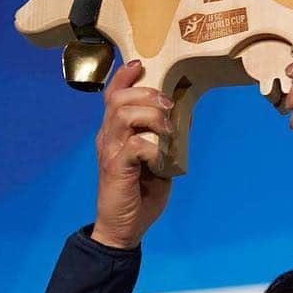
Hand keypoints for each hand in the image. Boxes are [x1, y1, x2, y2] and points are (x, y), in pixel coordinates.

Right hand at [91, 60, 173, 248]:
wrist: (123, 228)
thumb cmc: (140, 195)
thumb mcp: (156, 161)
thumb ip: (164, 139)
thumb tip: (185, 115)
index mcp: (114, 132)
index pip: (113, 95)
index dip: (125, 77)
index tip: (140, 64)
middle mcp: (107, 137)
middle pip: (119, 98)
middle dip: (147, 94)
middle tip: (168, 104)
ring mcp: (110, 152)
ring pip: (124, 115)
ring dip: (151, 116)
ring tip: (168, 129)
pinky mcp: (116, 168)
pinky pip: (134, 145)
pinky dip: (153, 147)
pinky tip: (161, 158)